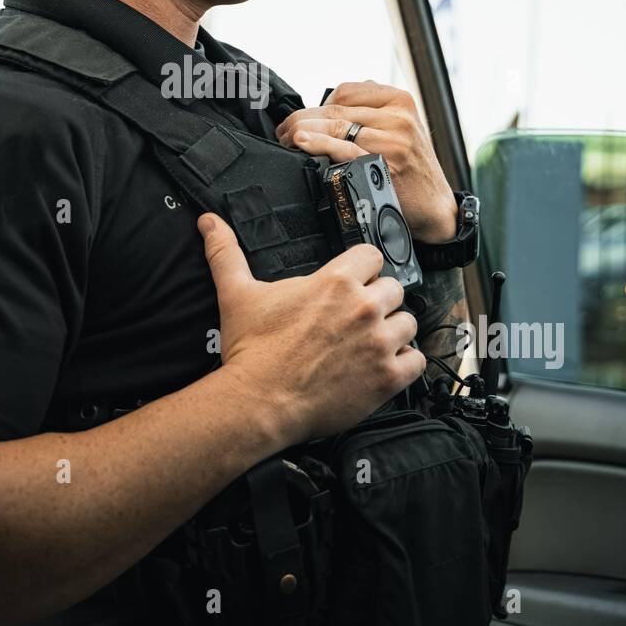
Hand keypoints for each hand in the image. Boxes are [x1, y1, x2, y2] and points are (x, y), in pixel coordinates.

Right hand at [197, 212, 425, 445]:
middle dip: (378, 300)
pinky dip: (404, 364)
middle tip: (358, 317)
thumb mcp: (236, 293)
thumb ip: (226, 253)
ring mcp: (378, 343)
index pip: (372, 255)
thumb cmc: (251, 350)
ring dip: (393, 331)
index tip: (354, 281)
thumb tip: (209, 223)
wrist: (258, 402)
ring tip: (371, 342)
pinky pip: (416, 362)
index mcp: (335, 282)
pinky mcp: (387, 378)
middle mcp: (363, 308)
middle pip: (394, 288)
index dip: (363, 268)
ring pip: (408, 323)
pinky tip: (384, 366)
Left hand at [275, 80, 457, 242]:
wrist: (434, 205)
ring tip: (286, 139)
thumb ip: (370, 111)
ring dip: (302, 131)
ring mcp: (392, 140)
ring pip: (335, 126)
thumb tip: (323, 107)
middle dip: (301, 119)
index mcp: (400, 100)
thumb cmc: (410, 166)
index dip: (316, 105)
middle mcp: (398, 116)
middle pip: (336, 110)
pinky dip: (319, 144)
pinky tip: (302, 143)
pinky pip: (344, 149)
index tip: (299, 118)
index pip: (345, 92)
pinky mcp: (384, 163)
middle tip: (282, 132)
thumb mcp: (400, 127)